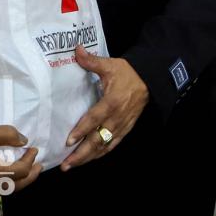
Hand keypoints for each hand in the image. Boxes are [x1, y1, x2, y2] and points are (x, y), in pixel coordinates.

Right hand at [0, 124, 40, 196]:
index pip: (19, 172)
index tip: (34, 149)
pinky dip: (0, 184)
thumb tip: (24, 140)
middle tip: (38, 166)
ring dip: (15, 182)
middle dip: (28, 177)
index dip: (30, 161)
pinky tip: (1, 174)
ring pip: (1, 191)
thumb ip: (7, 135)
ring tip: (24, 170)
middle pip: (13, 188)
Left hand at [61, 47, 149, 169]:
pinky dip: (101, 154)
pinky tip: (90, 159)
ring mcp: (122, 125)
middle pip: (98, 139)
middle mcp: (117, 117)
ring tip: (72, 165)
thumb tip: (76, 49)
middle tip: (66, 165)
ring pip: (104, 145)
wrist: (150, 79)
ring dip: (88, 157)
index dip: (82, 130)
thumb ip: (92, 61)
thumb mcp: (110, 64)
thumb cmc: (127, 73)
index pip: (94, 118)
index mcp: (112, 101)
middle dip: (81, 154)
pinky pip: (113, 145)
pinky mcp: (126, 129)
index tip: (69, 141)